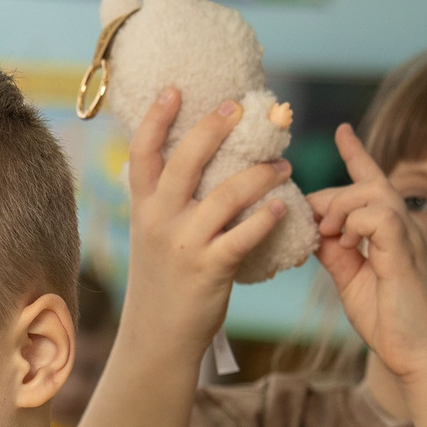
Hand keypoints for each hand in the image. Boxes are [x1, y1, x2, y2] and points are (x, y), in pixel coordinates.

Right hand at [120, 89, 295, 350]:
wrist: (158, 337)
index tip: (175, 89)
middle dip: (214, 128)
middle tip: (239, 107)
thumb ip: (167, 202)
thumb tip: (197, 160)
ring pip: (226, 194)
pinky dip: (266, 218)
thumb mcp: (152, 236)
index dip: (157, 119)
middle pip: (185, 161)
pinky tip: (282, 207)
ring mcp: (183, 244)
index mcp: (143, 208)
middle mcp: (159, 221)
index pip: (143, 153)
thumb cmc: (163, 282)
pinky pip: (244, 235)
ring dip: (260, 174)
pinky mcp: (209, 269)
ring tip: (283, 166)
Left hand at [307, 124, 426, 384]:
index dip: (358, 155)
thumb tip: (314, 230)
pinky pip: (378, 216)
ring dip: (341, 209)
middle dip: (332, 197)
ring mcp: (410, 237)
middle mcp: (407, 227)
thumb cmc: (391, 322)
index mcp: (393, 232)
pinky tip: (346, 243)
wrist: (421, 355)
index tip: (343, 130)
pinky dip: (354, 223)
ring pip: (372, 193)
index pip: (375, 182)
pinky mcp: (407, 252)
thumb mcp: (352, 281)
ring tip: (329, 236)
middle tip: (315, 228)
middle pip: (367, 184)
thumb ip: (335, 253)